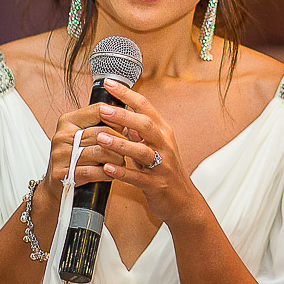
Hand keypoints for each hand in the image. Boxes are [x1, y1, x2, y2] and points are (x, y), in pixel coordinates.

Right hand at [43, 101, 128, 201]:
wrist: (55, 185)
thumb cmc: (75, 157)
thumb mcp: (83, 136)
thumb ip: (100, 125)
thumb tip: (128, 117)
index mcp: (68, 121)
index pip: (98, 111)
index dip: (116, 118)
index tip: (126, 127)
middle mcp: (62, 136)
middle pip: (101, 133)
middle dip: (119, 142)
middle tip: (127, 149)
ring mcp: (60, 156)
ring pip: (99, 152)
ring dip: (116, 159)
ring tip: (120, 161)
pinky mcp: (61, 174)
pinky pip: (92, 172)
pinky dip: (107, 173)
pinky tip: (111, 173)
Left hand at [89, 78, 201, 224]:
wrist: (182, 200)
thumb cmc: (164, 170)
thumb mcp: (154, 145)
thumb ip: (138, 131)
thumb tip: (117, 112)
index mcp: (163, 132)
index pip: (146, 106)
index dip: (127, 94)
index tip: (109, 83)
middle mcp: (164, 145)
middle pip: (146, 125)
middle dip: (123, 116)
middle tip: (102, 109)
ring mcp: (162, 165)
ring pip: (142, 152)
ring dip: (120, 144)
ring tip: (100, 138)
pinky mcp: (156, 185)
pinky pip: (138, 178)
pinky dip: (122, 172)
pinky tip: (107, 168)